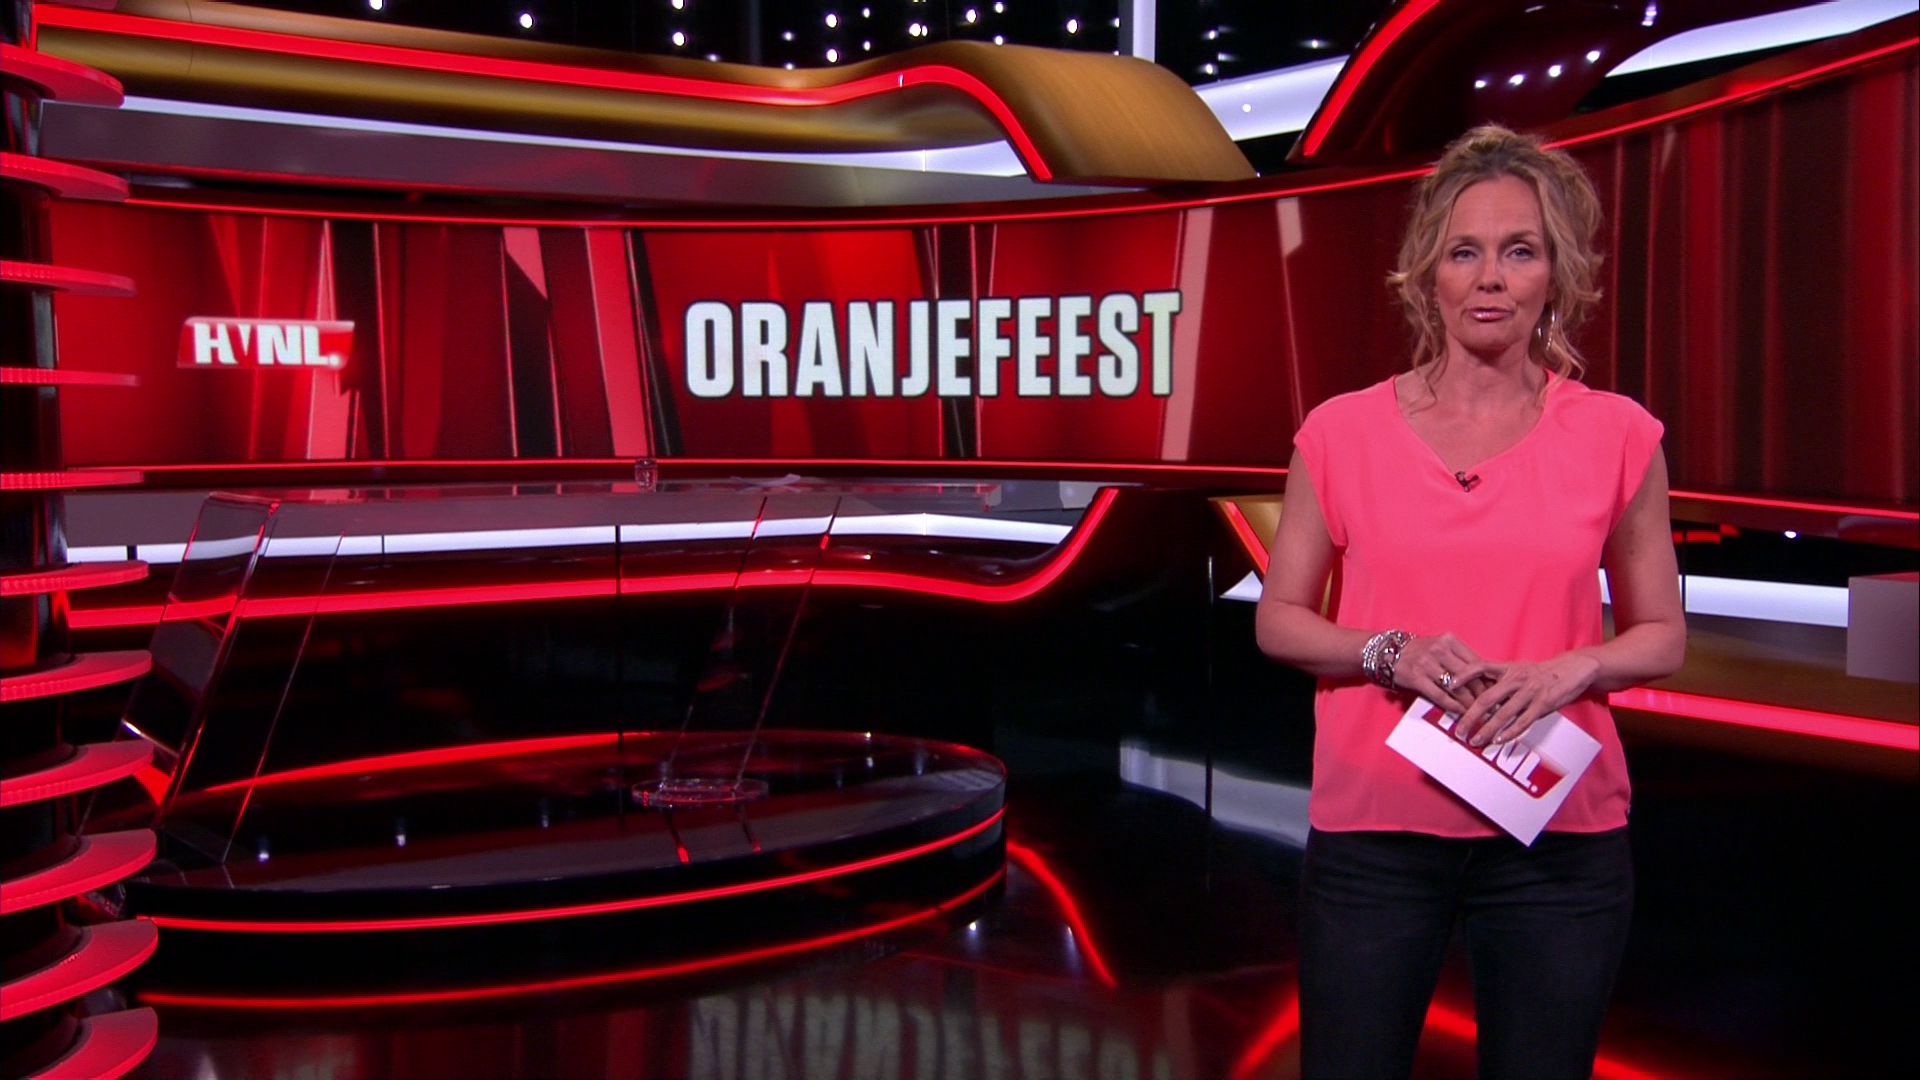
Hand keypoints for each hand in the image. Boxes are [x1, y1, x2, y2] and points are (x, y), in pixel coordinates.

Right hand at [1392, 632, 1490, 714]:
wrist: (1388, 652)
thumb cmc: (1420, 651)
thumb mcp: (1441, 647)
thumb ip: (1461, 659)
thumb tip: (1486, 679)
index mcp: (1450, 641)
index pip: (1476, 662)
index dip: (1489, 679)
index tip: (1498, 693)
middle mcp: (1439, 650)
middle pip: (1469, 676)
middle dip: (1483, 694)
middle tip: (1492, 707)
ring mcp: (1427, 664)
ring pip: (1456, 687)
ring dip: (1469, 703)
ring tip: (1478, 713)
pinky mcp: (1417, 678)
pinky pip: (1440, 695)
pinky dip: (1452, 706)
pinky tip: (1460, 712)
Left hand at [1451, 652, 1602, 747]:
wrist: (1572, 668)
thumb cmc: (1540, 672)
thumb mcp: (1518, 669)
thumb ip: (1499, 681)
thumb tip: (1477, 697)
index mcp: (1507, 668)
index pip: (1480, 667)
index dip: (1464, 675)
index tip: (1449, 686)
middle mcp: (1516, 679)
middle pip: (1487, 698)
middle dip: (1470, 716)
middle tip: (1459, 730)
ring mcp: (1529, 691)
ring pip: (1503, 713)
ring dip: (1487, 730)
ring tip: (1476, 741)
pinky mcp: (1543, 703)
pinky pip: (1523, 721)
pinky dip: (1510, 732)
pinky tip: (1499, 740)